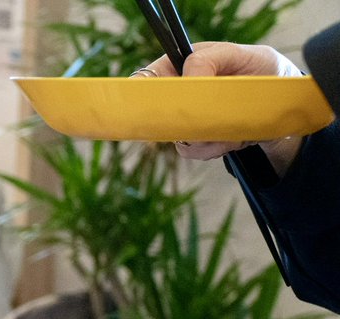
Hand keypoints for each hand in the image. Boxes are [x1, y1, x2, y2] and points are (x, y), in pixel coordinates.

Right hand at [136, 41, 303, 170]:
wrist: (287, 105)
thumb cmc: (265, 71)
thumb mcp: (240, 55)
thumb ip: (208, 60)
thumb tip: (186, 79)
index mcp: (185, 65)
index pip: (149, 76)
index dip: (142, 91)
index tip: (153, 104)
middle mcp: (183, 93)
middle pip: (157, 113)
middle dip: (179, 121)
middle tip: (200, 123)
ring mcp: (190, 118)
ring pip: (175, 135)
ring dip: (203, 137)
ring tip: (231, 128)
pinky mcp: (201, 139)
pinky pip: (192, 151)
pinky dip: (214, 148)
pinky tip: (234, 138)